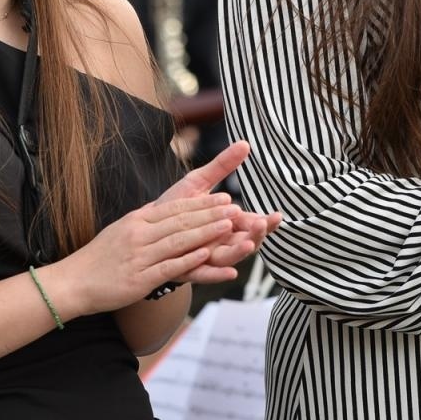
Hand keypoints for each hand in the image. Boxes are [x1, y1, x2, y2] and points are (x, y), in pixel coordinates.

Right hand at [51, 194, 240, 316]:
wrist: (74, 281)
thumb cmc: (99, 257)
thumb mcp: (121, 230)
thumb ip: (144, 219)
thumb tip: (161, 207)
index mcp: (137, 220)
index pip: (174, 208)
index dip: (201, 203)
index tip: (223, 198)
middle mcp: (139, 234)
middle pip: (181, 221)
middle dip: (210, 214)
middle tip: (235, 208)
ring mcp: (139, 256)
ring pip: (179, 241)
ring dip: (207, 233)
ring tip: (229, 227)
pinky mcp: (140, 278)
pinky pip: (170, 268)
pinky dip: (191, 261)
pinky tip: (210, 256)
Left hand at [156, 140, 281, 283]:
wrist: (144, 227)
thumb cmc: (174, 206)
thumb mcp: (198, 182)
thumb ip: (221, 166)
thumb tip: (245, 144)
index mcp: (225, 223)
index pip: (251, 224)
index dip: (265, 222)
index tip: (276, 215)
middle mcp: (219, 242)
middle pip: (244, 242)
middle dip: (256, 236)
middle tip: (262, 225)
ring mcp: (205, 257)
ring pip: (228, 258)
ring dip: (240, 253)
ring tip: (248, 244)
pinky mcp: (187, 269)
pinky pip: (205, 275)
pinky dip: (217, 275)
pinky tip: (229, 273)